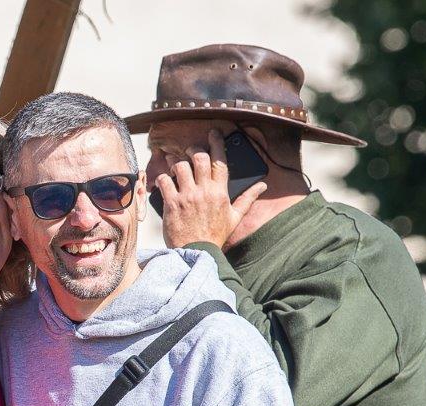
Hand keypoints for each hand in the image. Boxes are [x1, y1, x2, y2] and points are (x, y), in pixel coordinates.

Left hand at [156, 128, 266, 248]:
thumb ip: (248, 199)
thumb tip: (262, 186)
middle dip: (193, 150)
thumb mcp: (235, 217)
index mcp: (220, 192)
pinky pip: (164, 181)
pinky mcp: (172, 203)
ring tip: (173, 162)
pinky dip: (162, 178)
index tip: (213, 133)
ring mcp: (187, 196)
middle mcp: (204, 191)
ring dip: (175, 161)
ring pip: (180, 166)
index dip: (217, 144)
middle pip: (199, 158)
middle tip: (190, 151)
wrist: (198, 253)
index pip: (220, 161)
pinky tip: (163, 180)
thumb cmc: (216, 236)